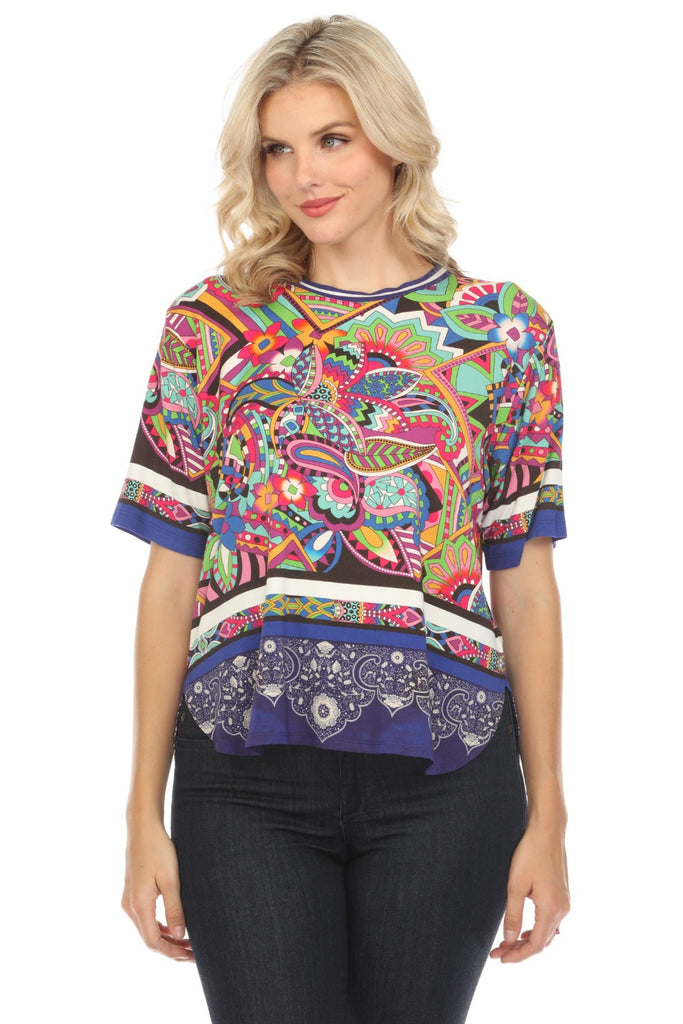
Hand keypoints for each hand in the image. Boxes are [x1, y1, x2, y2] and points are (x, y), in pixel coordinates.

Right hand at [121, 821, 194, 961]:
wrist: (143, 828)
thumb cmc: (159, 849)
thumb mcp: (171, 880)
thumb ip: (175, 909)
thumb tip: (179, 935)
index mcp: (139, 905)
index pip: (153, 941)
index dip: (171, 952)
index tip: (190, 956)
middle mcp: (130, 906)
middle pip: (149, 938)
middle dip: (171, 948)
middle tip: (193, 953)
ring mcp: (129, 900)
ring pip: (147, 929)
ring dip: (166, 938)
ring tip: (187, 942)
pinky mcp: (132, 893)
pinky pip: (145, 918)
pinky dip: (159, 926)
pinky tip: (174, 926)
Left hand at [490, 822, 569, 963]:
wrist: (547, 831)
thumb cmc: (530, 854)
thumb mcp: (515, 885)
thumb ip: (513, 915)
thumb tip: (509, 940)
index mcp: (551, 909)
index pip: (535, 945)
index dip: (517, 955)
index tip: (500, 958)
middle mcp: (562, 909)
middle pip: (542, 942)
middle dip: (519, 950)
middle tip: (498, 952)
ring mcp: (565, 902)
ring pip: (547, 933)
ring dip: (528, 940)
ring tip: (508, 943)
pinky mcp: (563, 895)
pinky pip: (551, 921)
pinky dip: (537, 929)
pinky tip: (525, 929)